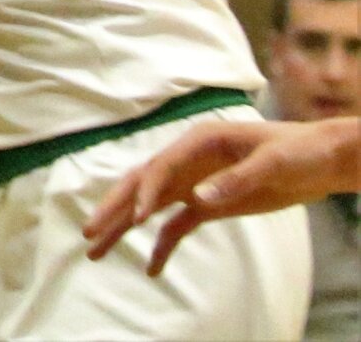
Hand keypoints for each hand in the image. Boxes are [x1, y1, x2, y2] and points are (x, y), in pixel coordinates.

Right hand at [84, 117, 358, 274]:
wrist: (321, 160)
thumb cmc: (299, 151)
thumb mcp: (273, 162)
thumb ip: (236, 180)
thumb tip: (198, 199)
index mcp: (198, 141)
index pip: (161, 167)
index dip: (147, 191)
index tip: (138, 217)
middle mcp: (186, 161)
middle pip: (141, 185)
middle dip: (113, 208)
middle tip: (89, 232)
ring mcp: (194, 184)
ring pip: (149, 207)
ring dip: (122, 227)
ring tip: (95, 250)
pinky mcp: (206, 205)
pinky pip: (176, 227)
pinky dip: (161, 247)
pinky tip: (152, 269)